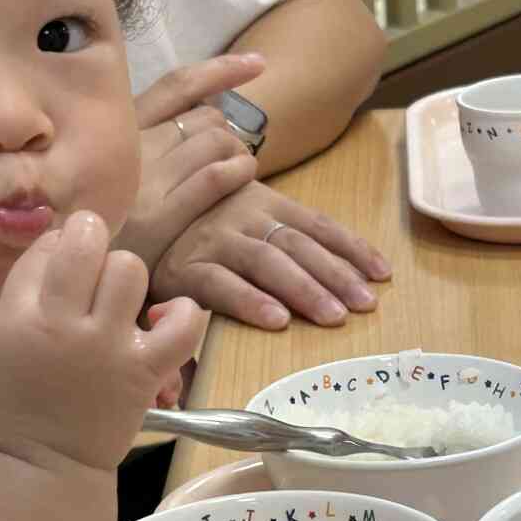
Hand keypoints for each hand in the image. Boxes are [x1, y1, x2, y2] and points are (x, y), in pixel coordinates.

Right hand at [0, 212, 202, 473]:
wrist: (44, 464)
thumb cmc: (15, 402)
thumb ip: (22, 293)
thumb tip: (61, 244)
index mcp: (19, 318)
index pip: (46, 248)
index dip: (58, 246)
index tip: (61, 266)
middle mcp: (64, 326)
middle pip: (87, 245)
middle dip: (90, 239)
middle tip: (90, 261)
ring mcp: (108, 347)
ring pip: (130, 269)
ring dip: (125, 275)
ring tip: (117, 298)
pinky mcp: (145, 370)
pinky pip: (182, 323)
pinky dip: (181, 313)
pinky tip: (158, 320)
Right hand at [120, 52, 266, 272]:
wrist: (72, 278)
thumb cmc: (104, 226)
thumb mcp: (118, 173)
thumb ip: (151, 142)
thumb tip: (208, 112)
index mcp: (117, 132)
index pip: (176, 87)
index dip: (222, 71)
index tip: (259, 64)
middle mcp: (126, 149)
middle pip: (204, 118)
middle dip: (227, 132)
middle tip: (231, 155)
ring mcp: (141, 181)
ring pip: (214, 141)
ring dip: (238, 153)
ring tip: (240, 170)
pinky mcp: (158, 218)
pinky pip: (213, 177)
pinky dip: (237, 171)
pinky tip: (242, 177)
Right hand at [149, 181, 391, 330]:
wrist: (137, 212)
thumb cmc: (199, 222)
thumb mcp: (244, 215)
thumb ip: (283, 234)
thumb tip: (347, 270)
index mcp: (265, 201)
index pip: (317, 224)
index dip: (352, 248)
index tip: (383, 274)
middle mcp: (244, 215)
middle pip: (299, 245)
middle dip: (336, 274)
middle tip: (365, 304)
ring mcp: (214, 239)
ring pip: (266, 262)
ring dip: (303, 289)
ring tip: (333, 316)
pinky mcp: (184, 267)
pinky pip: (220, 284)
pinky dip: (249, 300)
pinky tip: (276, 319)